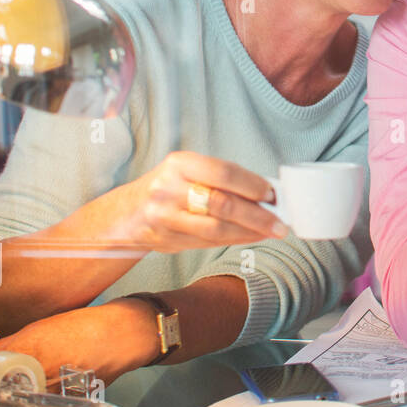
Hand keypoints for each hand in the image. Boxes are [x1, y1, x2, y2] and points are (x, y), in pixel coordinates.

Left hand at [0, 300, 162, 389]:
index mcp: (28, 350)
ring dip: (8, 394)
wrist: (124, 335)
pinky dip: (31, 398)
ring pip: (14, 400)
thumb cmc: (86, 326)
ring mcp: (52, 388)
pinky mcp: (65, 398)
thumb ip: (0, 347)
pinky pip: (37, 403)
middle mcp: (38, 371)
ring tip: (16, 382)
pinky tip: (38, 387)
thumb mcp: (39, 328)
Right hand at [106, 151, 285, 250]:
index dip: (253, 185)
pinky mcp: (167, 240)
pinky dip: (235, 240)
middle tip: (281, 222)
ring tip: (271, 231)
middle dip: (258, 215)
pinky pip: (209, 243)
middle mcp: (169, 189)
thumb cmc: (168, 188)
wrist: (126, 213)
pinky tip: (251, 237)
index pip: (224, 173)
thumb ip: (221, 179)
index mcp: (179, 164)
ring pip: (217, 228)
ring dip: (250, 232)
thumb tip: (266, 192)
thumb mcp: (188, 172)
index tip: (273, 194)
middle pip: (223, 204)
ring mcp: (165, 217)